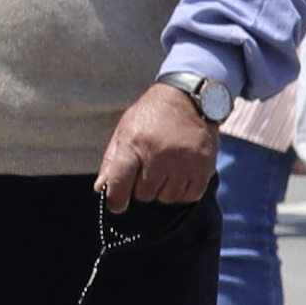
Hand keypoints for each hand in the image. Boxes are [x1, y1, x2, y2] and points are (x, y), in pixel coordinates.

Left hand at [98, 80, 220, 212]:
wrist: (188, 99)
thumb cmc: (150, 118)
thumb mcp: (124, 131)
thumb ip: (111, 161)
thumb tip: (101, 189)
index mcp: (134, 144)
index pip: (120, 181)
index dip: (115, 199)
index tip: (116, 205)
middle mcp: (159, 154)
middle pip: (144, 194)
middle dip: (141, 189)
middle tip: (147, 173)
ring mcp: (184, 161)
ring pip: (167, 197)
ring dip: (162, 191)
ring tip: (164, 172)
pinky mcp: (204, 166)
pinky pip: (189, 196)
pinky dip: (182, 193)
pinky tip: (179, 178)